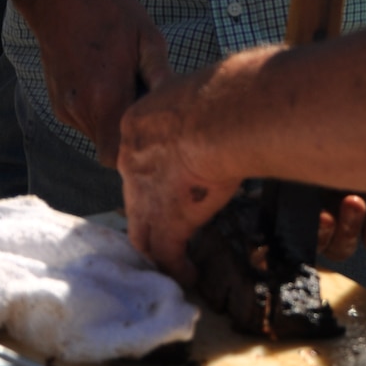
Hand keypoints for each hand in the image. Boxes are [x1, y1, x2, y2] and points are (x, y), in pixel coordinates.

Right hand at [29, 0, 171, 166]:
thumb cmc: (108, 14)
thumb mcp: (147, 38)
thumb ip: (162, 76)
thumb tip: (182, 103)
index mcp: (106, 97)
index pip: (120, 156)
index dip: (138, 153)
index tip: (155, 135)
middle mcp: (82, 109)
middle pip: (110, 149)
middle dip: (130, 137)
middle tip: (147, 108)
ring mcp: (66, 108)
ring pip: (98, 135)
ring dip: (115, 122)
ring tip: (127, 88)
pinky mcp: (58, 103)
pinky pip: (85, 121)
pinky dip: (100, 112)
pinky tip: (108, 83)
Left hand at [118, 61, 248, 280]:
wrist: (220, 116)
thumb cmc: (223, 93)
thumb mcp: (201, 89)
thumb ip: (204, 101)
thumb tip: (233, 90)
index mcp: (138, 125)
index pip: (138, 157)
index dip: (153, 172)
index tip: (170, 179)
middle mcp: (133, 162)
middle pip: (133, 196)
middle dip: (148, 211)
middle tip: (166, 224)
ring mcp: (145, 196)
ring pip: (143, 231)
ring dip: (158, 247)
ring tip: (173, 258)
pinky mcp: (166, 222)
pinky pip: (166, 253)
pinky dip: (177, 266)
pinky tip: (190, 275)